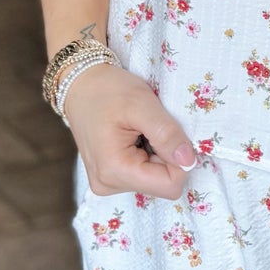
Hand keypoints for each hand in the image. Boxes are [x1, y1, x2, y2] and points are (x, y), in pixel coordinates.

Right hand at [63, 62, 197, 201]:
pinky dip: (147, 154)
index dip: (180, 160)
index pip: (169, 185)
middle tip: (152, 127)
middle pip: (162, 183)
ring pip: (154, 178)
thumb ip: (167, 134)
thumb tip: (189, 162)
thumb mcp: (142, 104)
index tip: (170, 133)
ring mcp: (107, 183)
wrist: (80, 84)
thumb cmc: (107, 90)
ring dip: (157, 153)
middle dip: (166, 155)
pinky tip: (135, 136)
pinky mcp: (110, 176)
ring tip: (141, 129)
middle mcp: (108, 185)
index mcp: (114, 171)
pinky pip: (143, 173)